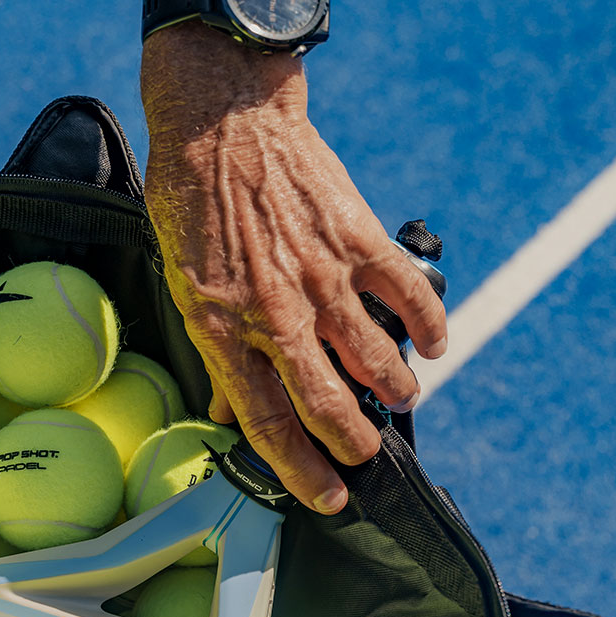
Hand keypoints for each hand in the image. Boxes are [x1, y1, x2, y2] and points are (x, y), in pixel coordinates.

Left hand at [140, 23, 447, 514]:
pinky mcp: (356, 240)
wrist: (221, 117)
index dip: (299, 471)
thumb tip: (227, 410)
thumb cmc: (191, 200)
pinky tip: (434, 346)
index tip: (326, 498)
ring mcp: (321, 278)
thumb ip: (213, 351)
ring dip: (394, 390)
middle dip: (354, 446)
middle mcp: (276, 315)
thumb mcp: (181, 283)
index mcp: (224, 330)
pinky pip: (406, 297)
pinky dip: (429, 328)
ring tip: (401, 398)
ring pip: (375, 361)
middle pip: (328, 407)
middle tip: (366, 457)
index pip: (267, 424)